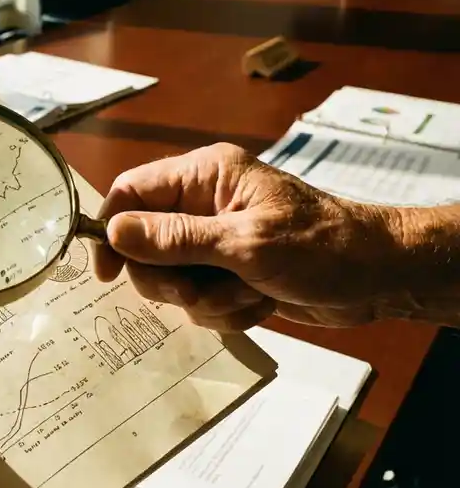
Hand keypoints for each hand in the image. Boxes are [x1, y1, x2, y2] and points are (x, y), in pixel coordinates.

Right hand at [92, 143, 403, 329]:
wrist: (379, 278)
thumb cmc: (322, 248)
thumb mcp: (245, 244)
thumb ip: (176, 239)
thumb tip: (115, 232)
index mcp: (205, 176)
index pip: (132, 192)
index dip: (112, 231)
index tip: (107, 273)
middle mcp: (204, 204)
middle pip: (144, 245)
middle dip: (171, 278)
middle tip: (199, 288)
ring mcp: (215, 241)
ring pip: (171, 279)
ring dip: (205, 299)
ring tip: (245, 293)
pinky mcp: (228, 272)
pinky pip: (199, 300)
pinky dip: (225, 311)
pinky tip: (259, 302)